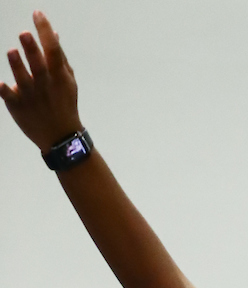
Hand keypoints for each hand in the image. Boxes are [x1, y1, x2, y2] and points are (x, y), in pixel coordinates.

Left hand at [1, 11, 80, 152]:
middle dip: (32, 50)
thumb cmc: (64, 105)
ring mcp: (31, 97)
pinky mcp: (18, 107)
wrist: (61, 138)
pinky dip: (4, 90)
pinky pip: (8, 96)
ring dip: (17, 66)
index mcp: (59, 78)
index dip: (45, 31)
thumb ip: (59, 58)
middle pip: (39, 65)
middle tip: (24, 34)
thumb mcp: (68, 82)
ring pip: (22, 79)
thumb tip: (52, 33)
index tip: (37, 15)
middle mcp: (45, 86)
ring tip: (12, 52)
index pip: (53, 51)